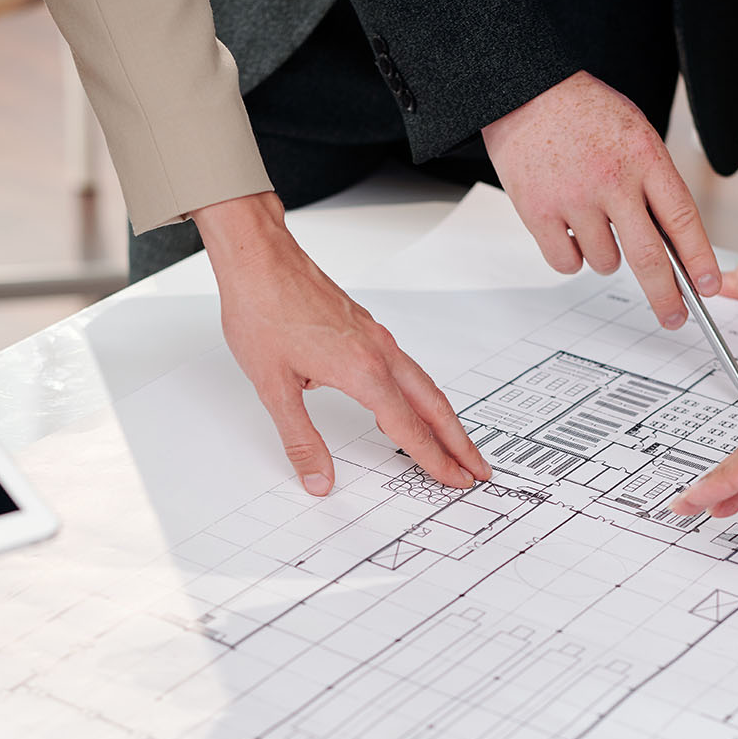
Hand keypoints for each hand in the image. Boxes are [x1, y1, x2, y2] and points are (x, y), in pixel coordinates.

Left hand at [193, 192, 490, 494]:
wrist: (259, 257)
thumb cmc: (262, 310)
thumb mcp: (274, 388)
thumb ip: (300, 439)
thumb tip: (317, 478)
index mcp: (362, 371)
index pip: (409, 428)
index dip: (434, 460)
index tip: (455, 481)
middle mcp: (379, 352)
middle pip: (433, 406)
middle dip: (459, 442)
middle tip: (478, 469)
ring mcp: (377, 337)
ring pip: (424, 384)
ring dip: (444, 418)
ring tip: (457, 443)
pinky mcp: (367, 327)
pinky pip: (407, 368)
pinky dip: (422, 393)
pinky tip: (413, 402)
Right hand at [482, 70, 721, 329]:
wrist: (525, 92)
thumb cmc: (583, 113)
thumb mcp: (635, 134)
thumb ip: (653, 184)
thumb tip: (672, 245)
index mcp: (644, 157)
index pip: (682, 219)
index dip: (699, 259)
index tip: (708, 286)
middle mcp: (612, 181)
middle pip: (648, 257)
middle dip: (666, 295)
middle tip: (674, 316)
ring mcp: (574, 199)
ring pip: (604, 263)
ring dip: (605, 256)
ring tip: (592, 221)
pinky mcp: (538, 213)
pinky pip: (566, 263)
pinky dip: (570, 257)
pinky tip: (567, 229)